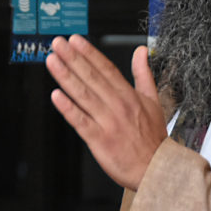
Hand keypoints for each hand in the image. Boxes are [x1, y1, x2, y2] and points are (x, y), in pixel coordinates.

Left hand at [45, 35, 167, 190]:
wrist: (158, 169)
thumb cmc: (153, 138)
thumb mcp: (153, 100)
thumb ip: (143, 74)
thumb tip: (141, 51)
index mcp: (129, 95)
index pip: (106, 68)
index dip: (89, 53)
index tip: (75, 40)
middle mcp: (117, 105)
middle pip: (92, 77)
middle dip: (73, 58)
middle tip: (58, 43)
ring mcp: (108, 122)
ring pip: (83, 95)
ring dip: (66, 77)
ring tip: (52, 61)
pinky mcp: (100, 140)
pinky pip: (81, 121)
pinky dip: (68, 108)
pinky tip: (56, 96)